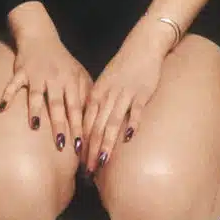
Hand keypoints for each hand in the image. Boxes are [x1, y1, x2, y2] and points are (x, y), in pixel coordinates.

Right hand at [0, 22, 91, 155]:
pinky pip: (13, 84)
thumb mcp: (78, 74)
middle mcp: (55, 79)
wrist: (41, 37)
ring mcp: (37, 75)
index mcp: (71, 81)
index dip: (78, 127)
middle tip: (62, 145)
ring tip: (35, 126)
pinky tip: (1, 109)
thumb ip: (86, 94)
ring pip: (36, 94)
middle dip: (60, 125)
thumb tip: (93, 120)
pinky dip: (7, 95)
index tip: (81, 147)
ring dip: (35, 110)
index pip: (76, 107)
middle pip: (58, 105)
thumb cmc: (62, 62)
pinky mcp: (21, 71)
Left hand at [81, 18, 172, 173]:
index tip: (78, 163)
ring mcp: (124, 94)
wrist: (141, 47)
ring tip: (101, 162)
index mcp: (96, 94)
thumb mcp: (104, 83)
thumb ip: (98, 103)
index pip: (85, 123)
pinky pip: (135, 110)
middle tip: (87, 172)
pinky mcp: (141, 92)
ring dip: (106, 143)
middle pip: (96, 127)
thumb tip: (91, 127)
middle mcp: (107, 96)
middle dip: (90, 151)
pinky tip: (128, 138)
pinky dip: (131, 123)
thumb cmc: (122, 67)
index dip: (82, 144)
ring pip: (112, 122)